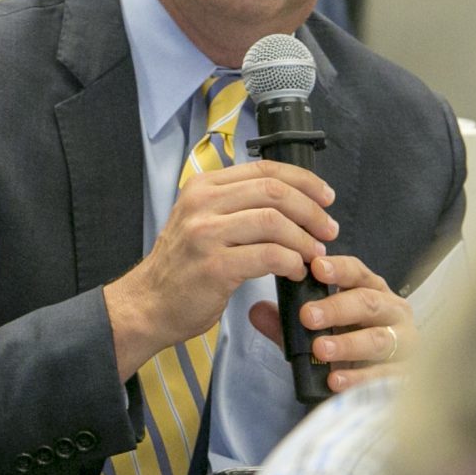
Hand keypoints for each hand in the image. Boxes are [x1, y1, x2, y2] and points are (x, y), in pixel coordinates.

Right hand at [104, 160, 335, 379]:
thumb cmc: (183, 269)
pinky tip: (295, 271)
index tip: (325, 197)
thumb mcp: (202, 222)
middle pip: (273, 191)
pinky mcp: (214, 266)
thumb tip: (292, 202)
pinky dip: (291, 262)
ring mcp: (206, 234)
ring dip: (303, 239)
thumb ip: (237, 206)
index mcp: (204, 187)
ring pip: (274, 221)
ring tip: (315, 254)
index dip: (303, 181)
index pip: (264, 169)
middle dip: (310, 210)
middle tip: (328, 230)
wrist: (148, 305)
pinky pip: (268, 256)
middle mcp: (203, 203)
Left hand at [248, 253, 413, 391]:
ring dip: (347, 344)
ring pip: (378, 339)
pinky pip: (384, 375)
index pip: (357, 272)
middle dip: (337, 308)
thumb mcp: (312, 334)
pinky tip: (335, 380)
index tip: (315, 267)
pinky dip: (359, 378)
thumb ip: (286, 324)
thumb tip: (256, 311)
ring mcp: (403, 343)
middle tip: (307, 315)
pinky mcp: (404, 374)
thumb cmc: (346, 349)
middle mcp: (392, 311)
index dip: (338, 269)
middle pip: (368, 302)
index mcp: (371, 291)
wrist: (372, 388)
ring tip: (319, 349)